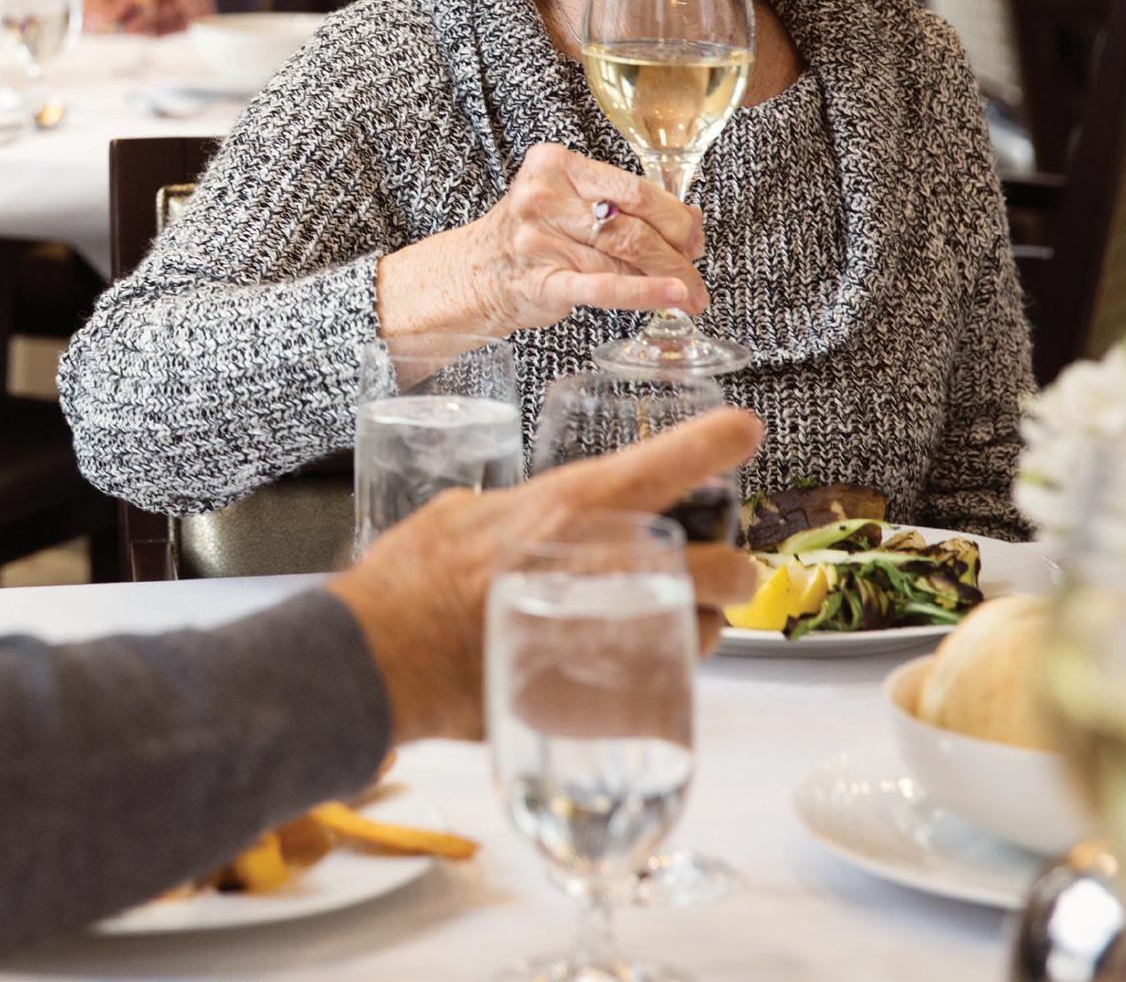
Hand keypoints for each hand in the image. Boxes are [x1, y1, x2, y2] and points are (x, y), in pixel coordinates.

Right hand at [329, 408, 765, 741]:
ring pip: (708, 632)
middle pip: (728, 566)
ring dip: (702, 628)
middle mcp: (610, 562)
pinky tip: (628, 670)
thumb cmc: (410, 581)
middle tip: (720, 574)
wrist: (383, 659)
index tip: (742, 432)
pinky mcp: (606, 694)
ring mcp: (614, 631)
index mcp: (574, 506)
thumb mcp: (459, 516)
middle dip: (735, 571)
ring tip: (672, 629)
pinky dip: (657, 675)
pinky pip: (664, 684)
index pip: (672, 459)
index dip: (720, 440)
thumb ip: (509, 514)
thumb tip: (517, 519)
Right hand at [374, 142, 707, 341]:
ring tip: (691, 296)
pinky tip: (672, 297)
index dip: (674, 216)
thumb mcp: (571, 202)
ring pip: (622, 259)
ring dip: (666, 280)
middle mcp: (543, 198)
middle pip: (631, 225)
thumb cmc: (532, 235)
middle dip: (676, 252)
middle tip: (697, 270)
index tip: (693, 236)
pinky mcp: (540, 282)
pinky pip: (601, 287)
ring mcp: (538, 241)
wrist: (477, 272)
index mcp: (555, 165)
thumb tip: (691, 220)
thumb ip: (625, 204)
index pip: (633, 188)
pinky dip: (643, 293)